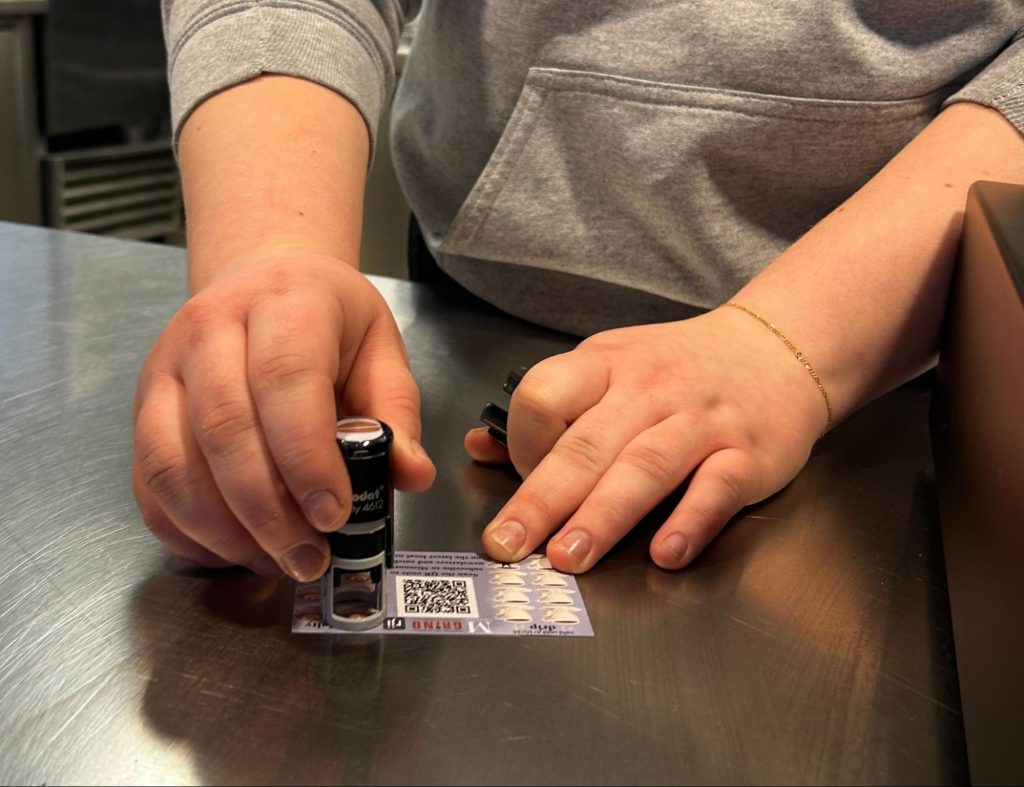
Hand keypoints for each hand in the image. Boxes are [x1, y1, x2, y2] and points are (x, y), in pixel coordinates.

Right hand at [133, 252, 435, 580]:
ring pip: (174, 462)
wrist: (263, 280)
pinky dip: (187, 530)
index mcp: (284, 303)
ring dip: (224, 529)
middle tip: (308, 556)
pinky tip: (235, 550)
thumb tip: (412, 475)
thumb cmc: (327, 320)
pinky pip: (149, 482)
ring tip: (276, 560)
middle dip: (268, 510)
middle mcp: (211, 328)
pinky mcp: (143, 407)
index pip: (285, 380)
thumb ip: (396, 413)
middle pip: (224, 428)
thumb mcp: (379, 350)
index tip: (334, 514)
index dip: (306, 457)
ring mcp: (166, 368)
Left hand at [466, 307, 826, 572]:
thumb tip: (480, 448)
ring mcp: (700, 421)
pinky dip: (690, 521)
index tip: (515, 476)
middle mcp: (650, 390)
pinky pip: (716, 489)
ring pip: (644, 468)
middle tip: (508, 544)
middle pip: (587, 445)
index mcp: (606, 365)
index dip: (522, 440)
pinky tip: (666, 554)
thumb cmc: (678, 367)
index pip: (546, 394)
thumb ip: (550, 410)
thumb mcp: (609, 366)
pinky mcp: (747, 455)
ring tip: (569, 558)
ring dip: (603, 517)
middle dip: (542, 499)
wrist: (776, 348)